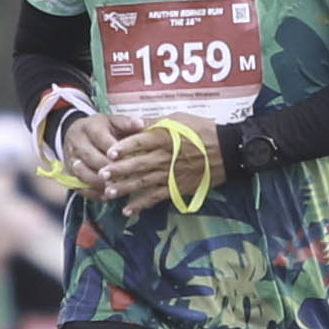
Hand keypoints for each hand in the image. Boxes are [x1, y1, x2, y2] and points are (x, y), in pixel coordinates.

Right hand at [51, 108, 125, 191]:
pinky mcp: (68, 173)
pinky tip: (106, 196)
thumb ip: (127, 123)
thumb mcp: (113, 121)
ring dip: (99, 183)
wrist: (74, 133)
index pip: (102, 139)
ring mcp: (71, 158)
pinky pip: (78, 185)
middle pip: (91, 157)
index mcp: (90, 127)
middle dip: (107, 169)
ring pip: (82, 173)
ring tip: (115, 189)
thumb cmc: (101, 129)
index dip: (115, 151)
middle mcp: (77, 142)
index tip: (130, 159)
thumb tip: (142, 124)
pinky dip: (92, 192)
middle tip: (124, 178)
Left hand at [88, 119, 211, 211]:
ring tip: (108, 193)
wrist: (226, 151)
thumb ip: (157, 122)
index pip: (139, 142)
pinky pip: (155, 198)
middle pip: (137, 164)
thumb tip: (137, 122)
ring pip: (143, 182)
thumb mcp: (180, 119)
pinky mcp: (175, 188)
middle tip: (101, 175)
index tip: (108, 152)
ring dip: (124, 188)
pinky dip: (141, 205)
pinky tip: (127, 210)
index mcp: (165, 138)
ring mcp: (170, 175)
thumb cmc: (202, 131)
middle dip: (118, 170)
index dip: (123, 147)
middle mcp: (165, 157)